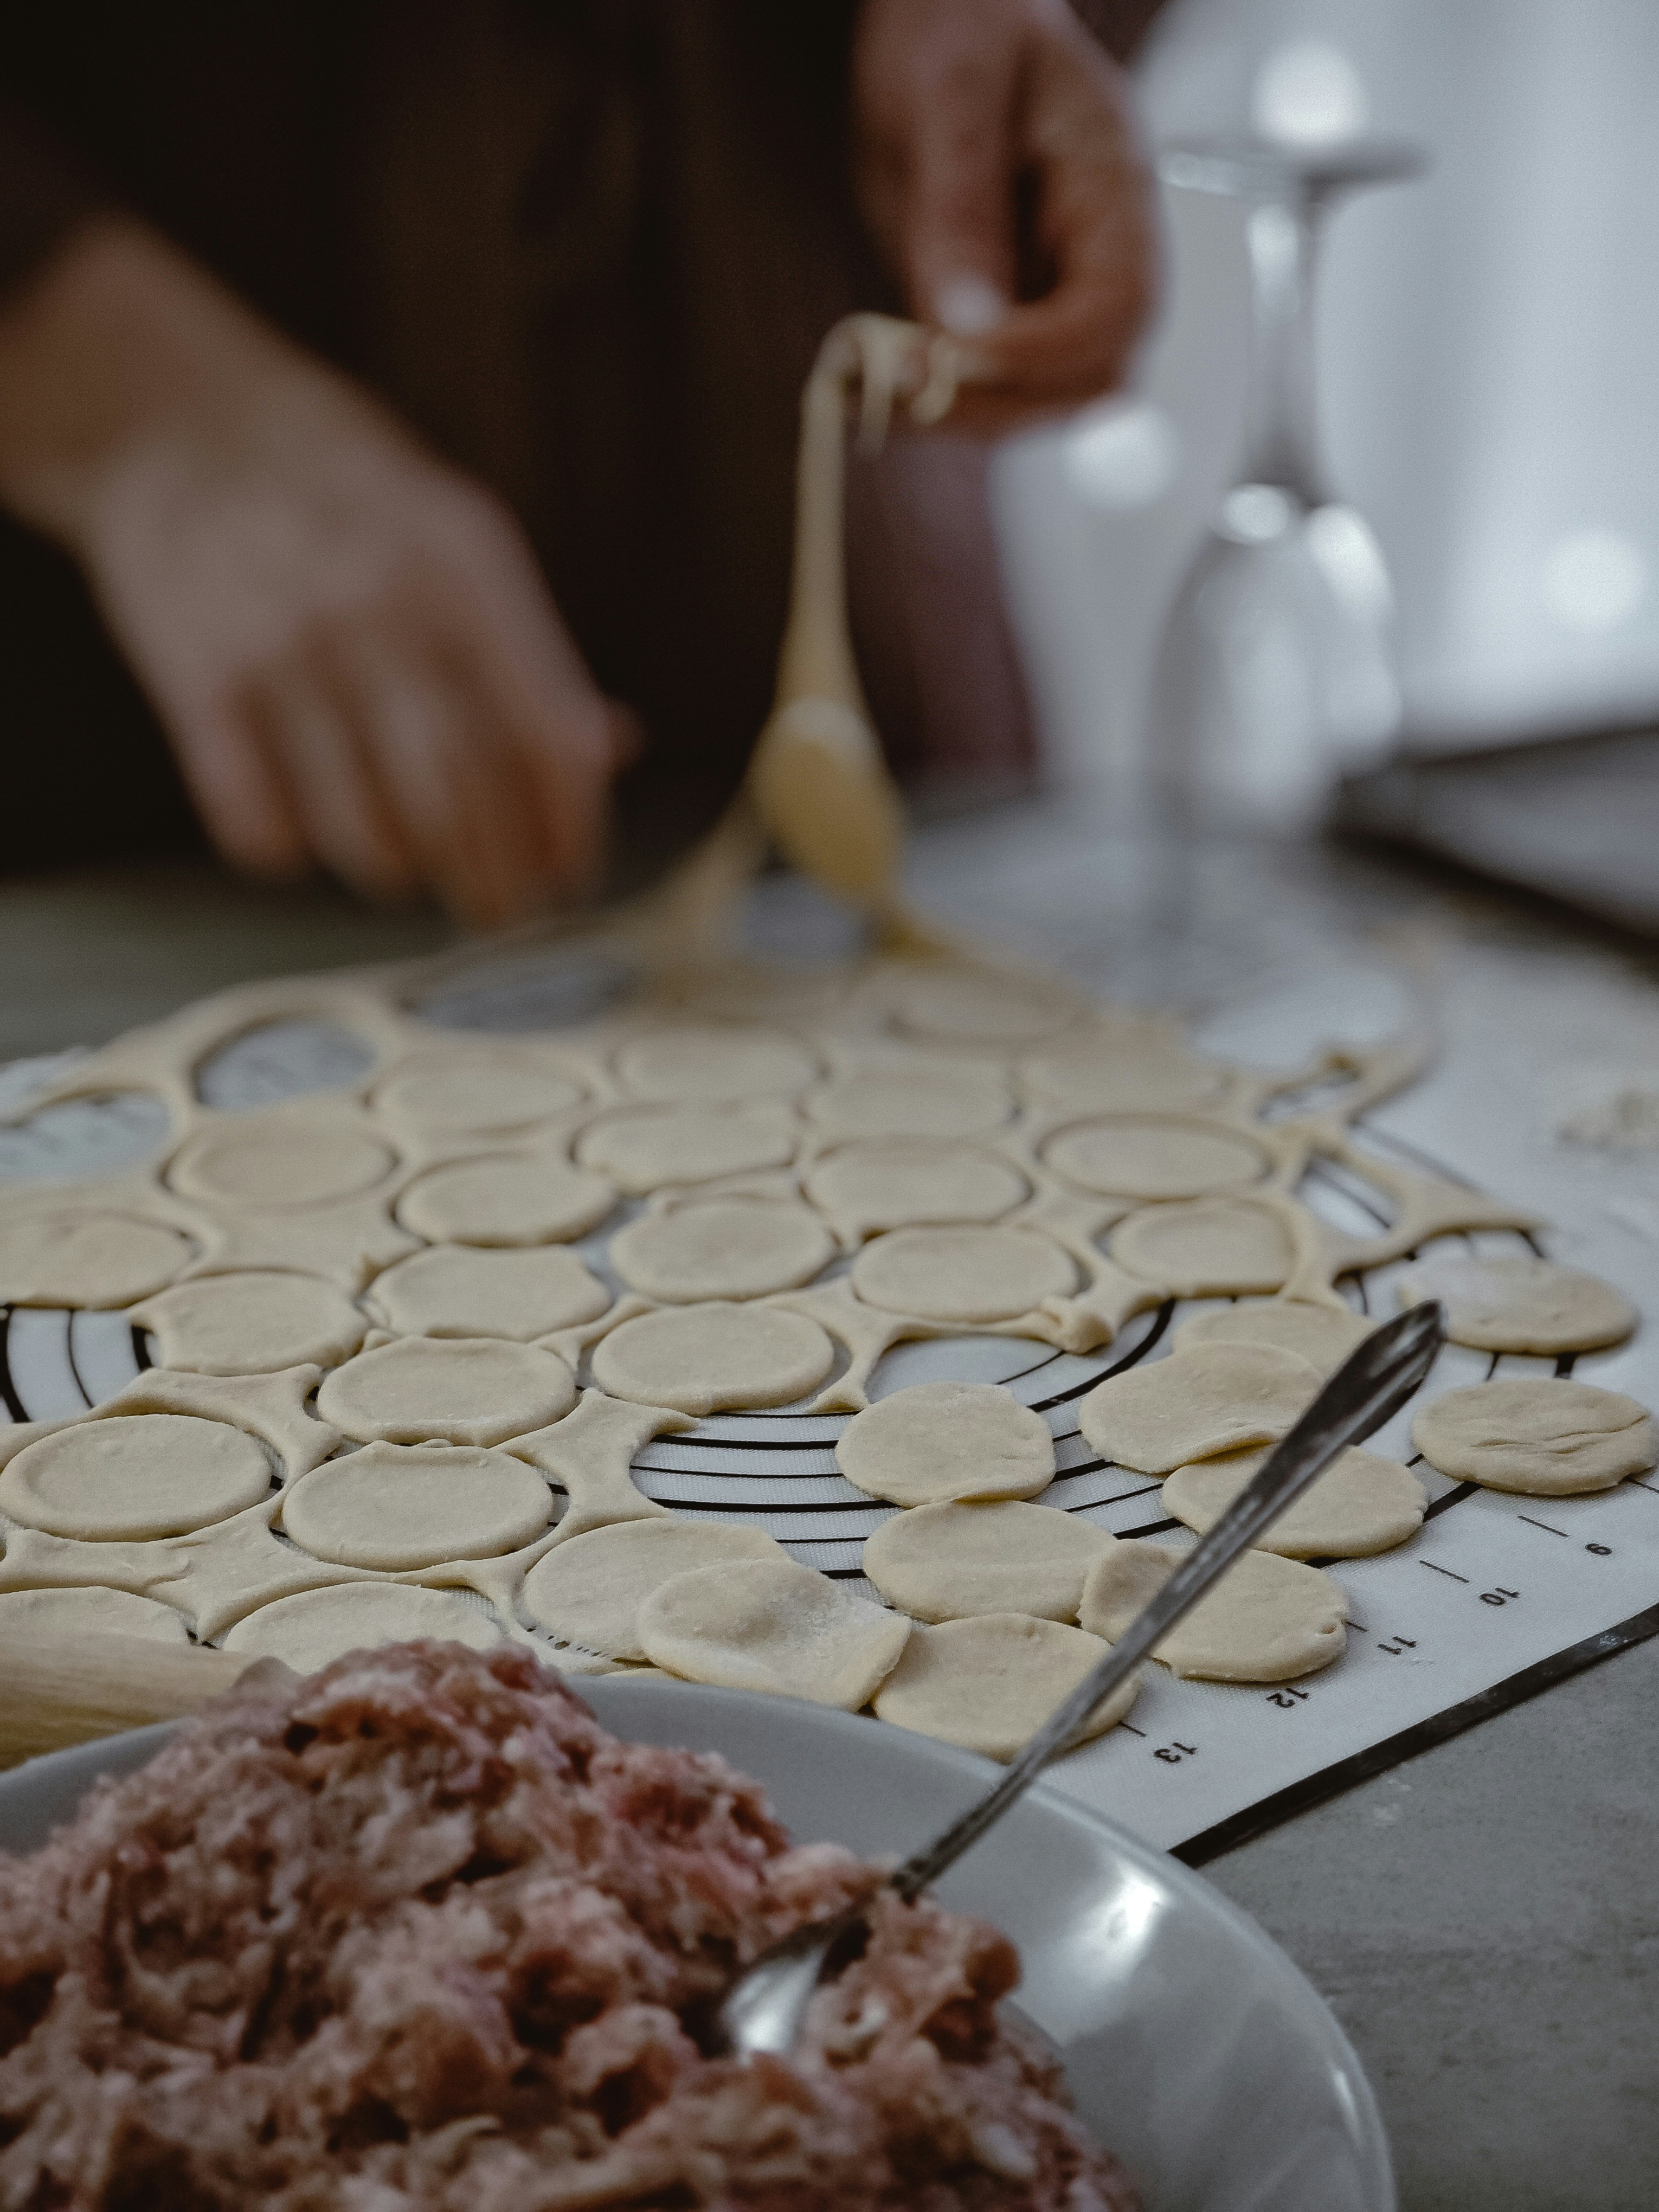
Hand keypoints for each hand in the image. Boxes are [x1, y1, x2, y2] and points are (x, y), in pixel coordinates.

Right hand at [0, 221, 625, 925]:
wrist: (177, 424)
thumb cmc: (354, 503)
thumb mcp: (459, 539)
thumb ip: (530, 650)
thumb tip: (611, 751)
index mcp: (462, 567)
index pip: (546, 736)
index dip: (568, 830)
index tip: (570, 875)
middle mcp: (377, 605)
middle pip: (462, 796)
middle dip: (496, 881)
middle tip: (502, 911)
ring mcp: (283, 648)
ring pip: (367, 828)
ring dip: (405, 874)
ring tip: (418, 874)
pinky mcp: (199, 687)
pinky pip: (261, 825)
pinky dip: (295, 854)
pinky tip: (312, 837)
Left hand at [853, 0, 1158, 430]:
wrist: (949, 19)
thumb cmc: (960, 29)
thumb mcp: (952, 97)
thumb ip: (960, 209)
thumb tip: (963, 323)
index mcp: (1116, 194)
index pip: (1116, 312)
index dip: (1042, 354)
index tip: (953, 357)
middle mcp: (1104, 262)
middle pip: (1088, 381)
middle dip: (998, 402)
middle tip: (896, 387)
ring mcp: (1059, 298)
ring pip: (1038, 403)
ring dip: (960, 414)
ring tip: (872, 387)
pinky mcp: (1009, 319)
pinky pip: (989, 387)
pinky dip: (934, 400)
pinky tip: (870, 382)